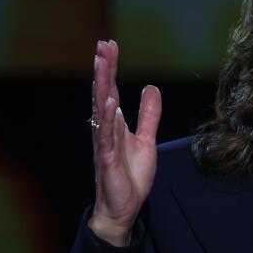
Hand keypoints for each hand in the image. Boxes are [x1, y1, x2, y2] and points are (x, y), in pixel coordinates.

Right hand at [88, 40, 161, 245]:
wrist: (123, 207)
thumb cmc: (130, 175)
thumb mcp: (146, 139)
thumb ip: (149, 114)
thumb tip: (151, 87)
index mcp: (114, 124)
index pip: (112, 89)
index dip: (111, 68)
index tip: (110, 45)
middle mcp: (105, 129)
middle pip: (103, 93)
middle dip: (104, 69)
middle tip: (103, 45)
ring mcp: (104, 144)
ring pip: (101, 110)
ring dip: (102, 87)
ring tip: (103, 65)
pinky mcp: (107, 160)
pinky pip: (106, 137)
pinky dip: (107, 119)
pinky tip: (110, 102)